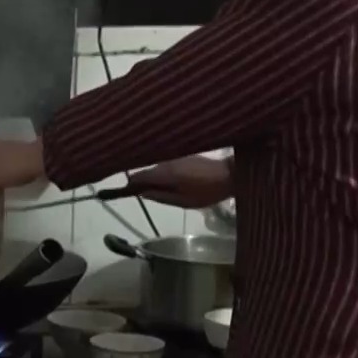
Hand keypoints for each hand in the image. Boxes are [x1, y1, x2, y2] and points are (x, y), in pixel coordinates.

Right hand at [117, 156, 233, 208]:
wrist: (231, 175)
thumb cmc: (207, 191)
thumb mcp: (183, 201)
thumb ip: (160, 197)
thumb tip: (142, 194)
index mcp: (164, 173)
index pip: (137, 176)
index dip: (129, 185)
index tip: (126, 193)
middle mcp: (166, 161)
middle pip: (146, 171)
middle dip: (143, 181)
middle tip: (146, 195)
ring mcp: (175, 157)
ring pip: (157, 167)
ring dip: (156, 177)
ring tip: (162, 190)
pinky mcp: (184, 155)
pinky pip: (167, 165)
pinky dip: (165, 173)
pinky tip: (174, 182)